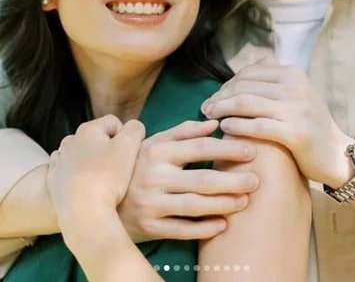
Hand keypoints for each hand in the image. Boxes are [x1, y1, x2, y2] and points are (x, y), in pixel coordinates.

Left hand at [47, 115, 144, 243]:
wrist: (83, 213)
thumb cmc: (108, 176)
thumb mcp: (130, 146)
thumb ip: (134, 129)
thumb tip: (133, 128)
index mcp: (88, 129)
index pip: (113, 123)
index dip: (126, 137)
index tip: (129, 156)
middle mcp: (70, 141)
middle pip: (96, 139)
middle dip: (107, 150)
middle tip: (117, 169)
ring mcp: (59, 162)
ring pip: (80, 155)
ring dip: (90, 162)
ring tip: (101, 180)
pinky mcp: (52, 182)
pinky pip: (66, 172)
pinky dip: (75, 176)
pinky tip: (84, 187)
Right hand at [118, 119, 259, 241]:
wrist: (98, 198)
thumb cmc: (134, 166)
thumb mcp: (153, 143)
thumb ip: (183, 132)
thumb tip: (214, 123)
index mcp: (158, 151)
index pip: (200, 148)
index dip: (227, 149)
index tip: (250, 150)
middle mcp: (155, 176)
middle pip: (202, 179)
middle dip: (233, 180)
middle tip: (256, 180)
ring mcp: (152, 203)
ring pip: (195, 205)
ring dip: (224, 204)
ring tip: (245, 200)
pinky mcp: (149, 227)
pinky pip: (182, 229)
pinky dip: (204, 228)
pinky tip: (223, 224)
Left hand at [201, 61, 354, 187]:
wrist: (337, 155)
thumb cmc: (309, 125)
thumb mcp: (296, 94)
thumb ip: (273, 81)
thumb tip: (247, 68)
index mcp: (293, 74)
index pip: (249, 74)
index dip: (226, 85)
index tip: (213, 97)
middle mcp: (296, 87)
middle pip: (244, 87)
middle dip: (220, 97)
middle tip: (205, 108)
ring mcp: (297, 109)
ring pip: (247, 104)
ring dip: (222, 109)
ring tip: (209, 117)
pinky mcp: (296, 133)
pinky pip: (258, 126)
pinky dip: (237, 126)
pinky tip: (224, 129)